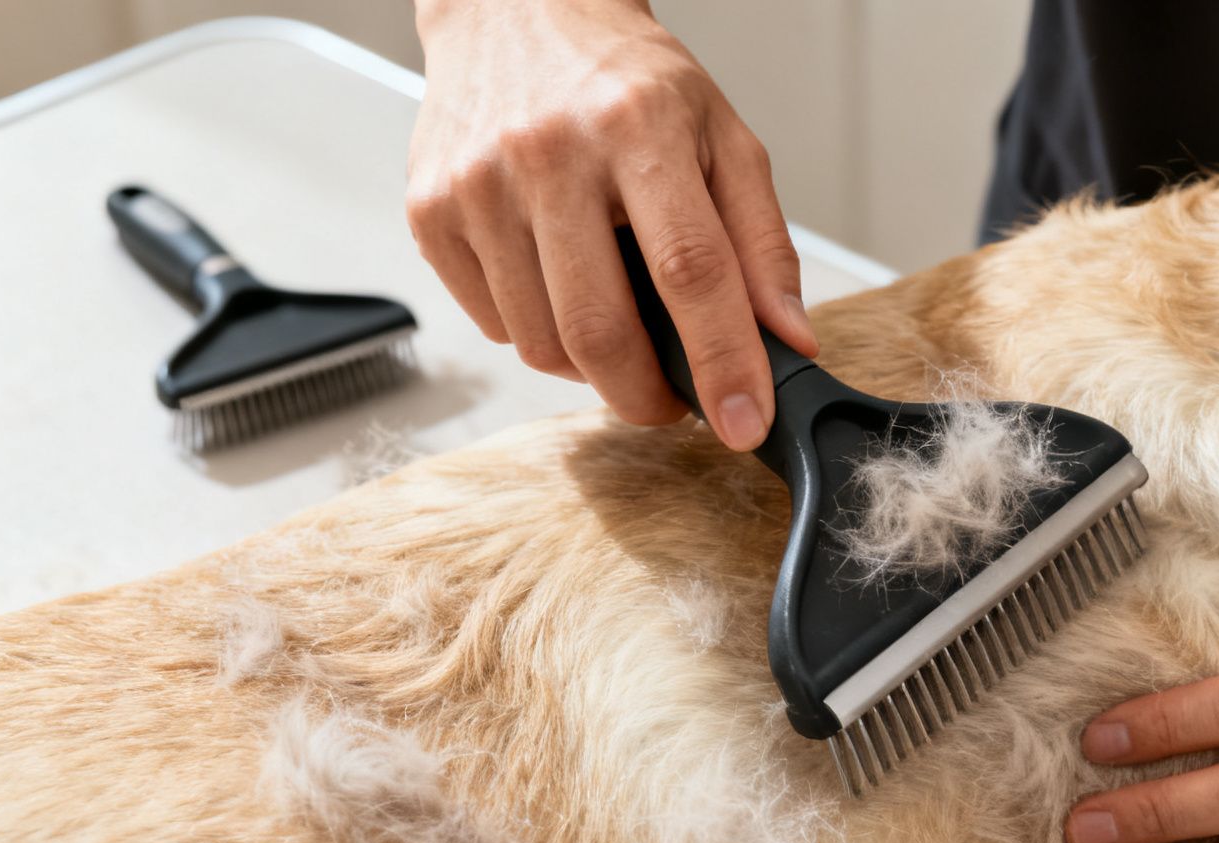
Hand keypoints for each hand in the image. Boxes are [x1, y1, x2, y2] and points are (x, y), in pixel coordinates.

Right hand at [408, 0, 816, 446]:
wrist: (519, 13)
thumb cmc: (629, 81)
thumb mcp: (723, 139)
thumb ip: (762, 243)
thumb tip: (788, 341)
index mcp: (639, 126)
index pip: (690, 269)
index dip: (722, 361)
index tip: (744, 425)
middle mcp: (549, 152)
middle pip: (601, 329)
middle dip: (648, 396)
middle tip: (675, 399)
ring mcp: (478, 184)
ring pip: (542, 344)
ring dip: (592, 367)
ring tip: (618, 318)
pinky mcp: (430, 210)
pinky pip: (495, 325)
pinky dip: (538, 332)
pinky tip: (561, 284)